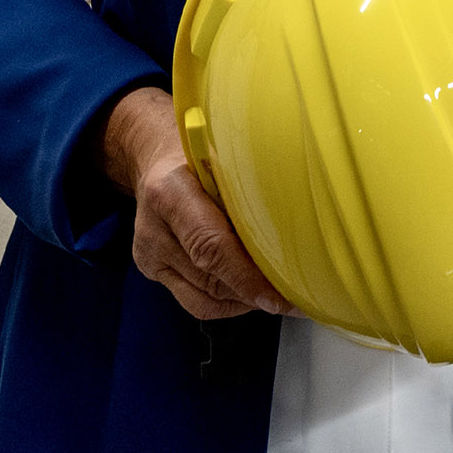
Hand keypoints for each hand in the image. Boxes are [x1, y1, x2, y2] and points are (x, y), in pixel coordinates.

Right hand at [100, 85, 289, 319]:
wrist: (156, 159)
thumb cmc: (200, 151)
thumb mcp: (225, 154)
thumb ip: (251, 187)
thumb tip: (301, 220)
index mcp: (169, 191)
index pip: (210, 246)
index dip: (247, 277)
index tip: (280, 298)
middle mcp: (154, 230)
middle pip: (209, 280)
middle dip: (254, 293)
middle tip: (295, 297)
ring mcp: (150, 256)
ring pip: (202, 300)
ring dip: (243, 302)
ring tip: (277, 296)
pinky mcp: (153, 271)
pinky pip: (195, 300)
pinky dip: (228, 300)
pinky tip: (251, 291)